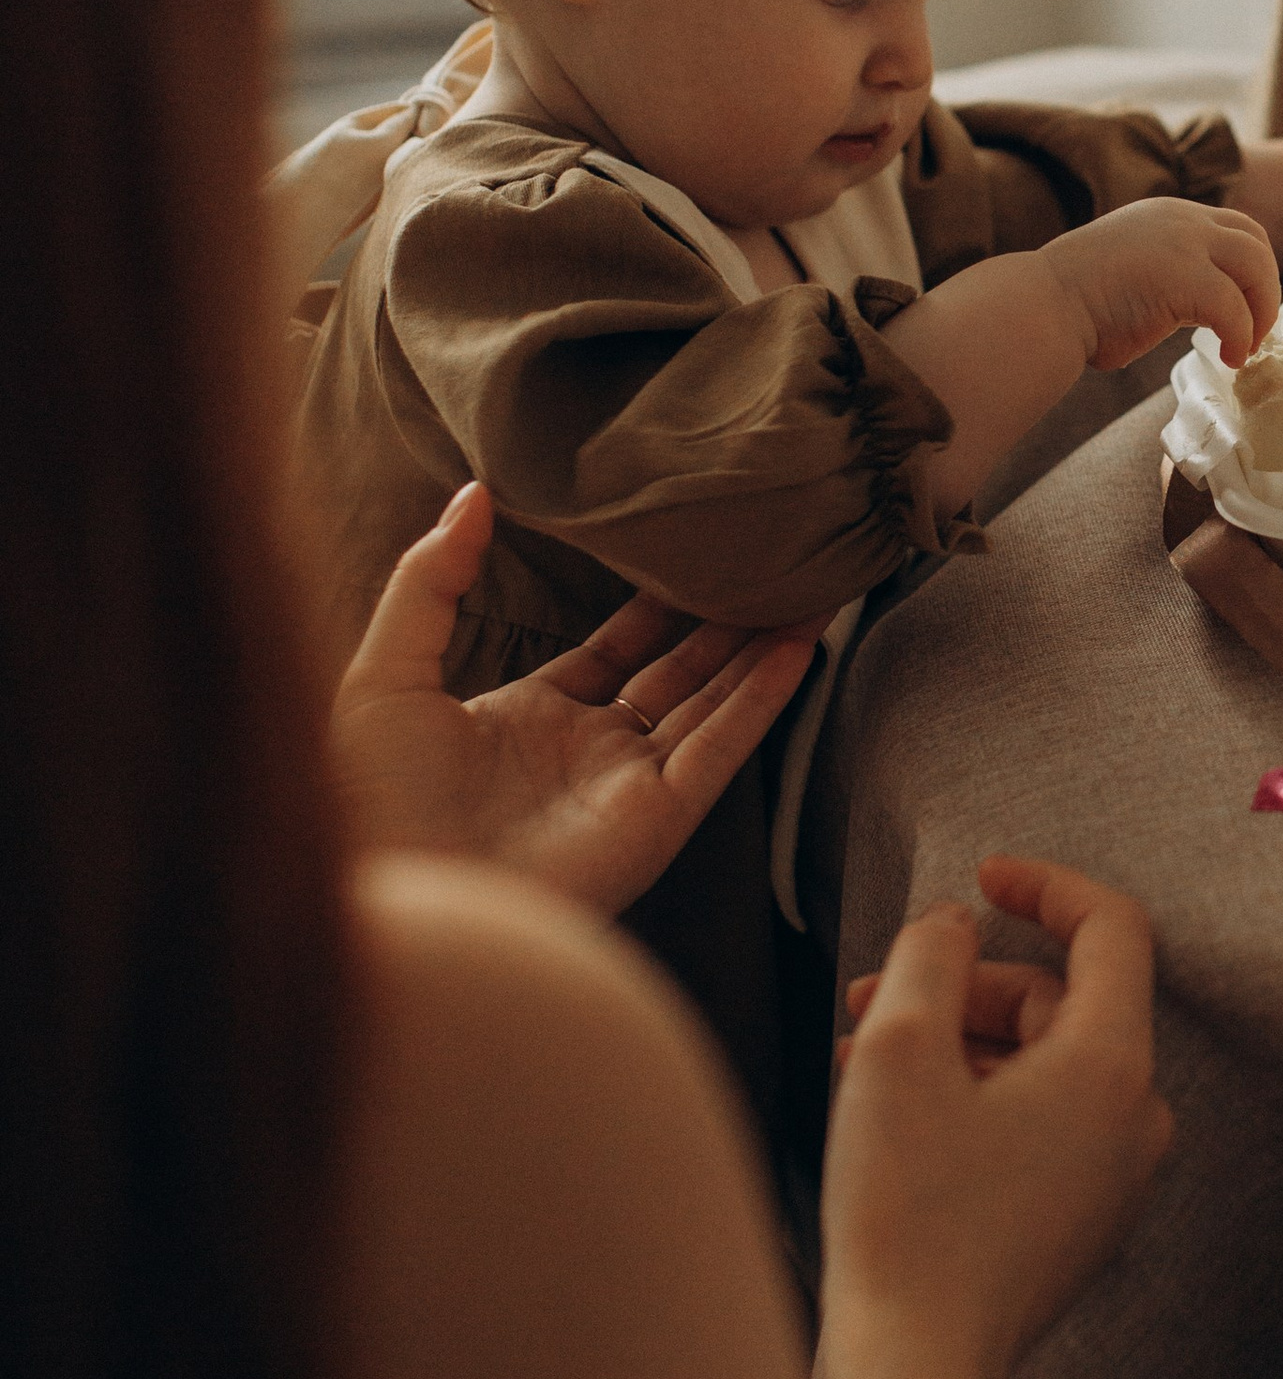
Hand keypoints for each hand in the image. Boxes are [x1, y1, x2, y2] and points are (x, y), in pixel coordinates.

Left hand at [332, 480, 818, 913]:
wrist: (399, 886)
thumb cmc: (373, 797)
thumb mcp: (386, 672)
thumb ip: (430, 580)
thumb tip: (474, 492)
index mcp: (530, 719)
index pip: (615, 652)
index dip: (656, 607)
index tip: (695, 555)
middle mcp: (590, 751)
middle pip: (679, 675)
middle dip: (728, 625)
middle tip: (774, 567)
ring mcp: (629, 785)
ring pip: (714, 703)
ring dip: (763, 652)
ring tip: (813, 595)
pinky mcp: (659, 816)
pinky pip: (722, 746)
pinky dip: (762, 699)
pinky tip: (797, 648)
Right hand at [822, 857, 1173, 1378]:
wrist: (915, 1372)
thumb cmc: (907, 1219)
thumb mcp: (899, 1051)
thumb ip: (932, 955)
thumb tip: (953, 925)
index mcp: (1112, 1068)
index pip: (1111, 931)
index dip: (1045, 885)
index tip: (983, 876)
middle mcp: (1133, 1121)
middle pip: (1057, 1002)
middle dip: (961, 985)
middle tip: (871, 996)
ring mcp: (1110, 1178)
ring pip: (1036, 1065)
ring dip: (951, 1043)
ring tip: (860, 1056)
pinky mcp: (1076, 1221)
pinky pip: (1034, 1124)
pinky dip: (969, 1099)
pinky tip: (889, 1113)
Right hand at [1040, 196, 1280, 371]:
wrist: (1043, 306)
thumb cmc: (1074, 303)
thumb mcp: (1132, 267)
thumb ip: (1168, 273)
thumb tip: (1196, 308)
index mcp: (1168, 214)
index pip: (1234, 229)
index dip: (1250, 270)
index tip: (1245, 308)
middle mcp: (1181, 218)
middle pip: (1255, 243)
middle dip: (1265, 290)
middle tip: (1256, 332)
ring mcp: (1184, 242)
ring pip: (1256, 267)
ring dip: (1261, 311)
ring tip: (1246, 346)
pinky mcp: (1185, 276)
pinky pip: (1235, 309)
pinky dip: (1242, 337)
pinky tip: (1228, 358)